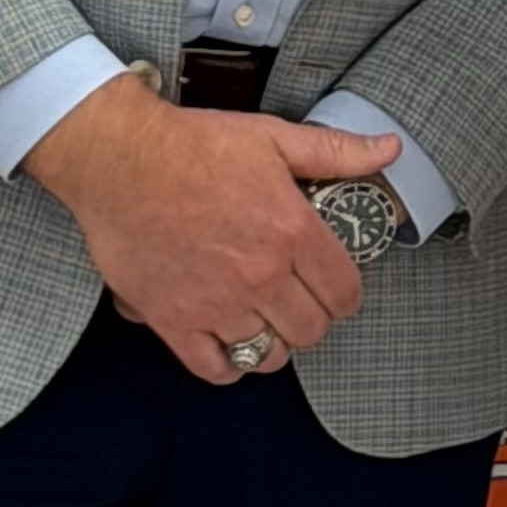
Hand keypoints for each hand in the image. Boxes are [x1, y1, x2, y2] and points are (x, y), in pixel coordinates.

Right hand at [23, 72, 399, 383]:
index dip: (345, 294)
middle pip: (311, 329)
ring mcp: (216, 302)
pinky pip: (215, 368)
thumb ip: (336, 152)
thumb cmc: (192, 146)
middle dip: (311, 317)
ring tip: (265, 319)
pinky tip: (230, 342)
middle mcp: (259, 274)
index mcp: (291, 231)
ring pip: (269, 354)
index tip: (334, 288)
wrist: (119, 158)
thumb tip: (388, 149)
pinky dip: (229, 364)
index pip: (345, 293)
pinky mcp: (174, 319)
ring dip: (273, 341)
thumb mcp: (274, 137)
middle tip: (298, 300)